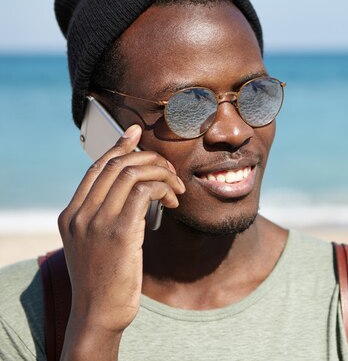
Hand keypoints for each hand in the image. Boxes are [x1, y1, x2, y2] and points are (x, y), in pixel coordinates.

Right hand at [57, 125, 184, 358]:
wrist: (99, 314)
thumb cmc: (105, 280)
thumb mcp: (96, 244)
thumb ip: (104, 217)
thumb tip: (131, 191)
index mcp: (71, 214)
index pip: (97, 167)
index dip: (119, 146)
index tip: (137, 134)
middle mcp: (79, 214)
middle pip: (117, 164)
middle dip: (150, 160)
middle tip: (171, 173)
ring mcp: (96, 222)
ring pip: (132, 173)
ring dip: (161, 174)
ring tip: (176, 190)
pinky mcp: (118, 233)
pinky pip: (143, 191)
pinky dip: (162, 188)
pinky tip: (172, 201)